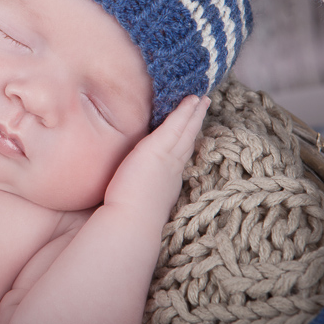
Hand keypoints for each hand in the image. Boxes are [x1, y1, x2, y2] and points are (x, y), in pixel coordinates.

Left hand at [104, 95, 209, 225]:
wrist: (128, 225)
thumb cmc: (125, 220)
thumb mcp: (134, 200)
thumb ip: (133, 191)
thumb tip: (120, 192)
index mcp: (165, 183)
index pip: (177, 157)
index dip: (185, 142)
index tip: (191, 131)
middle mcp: (172, 170)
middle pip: (187, 141)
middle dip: (195, 123)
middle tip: (204, 105)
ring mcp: (168, 160)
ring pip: (186, 131)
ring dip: (194, 113)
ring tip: (202, 98)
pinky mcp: (159, 149)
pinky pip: (176, 125)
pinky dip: (185, 112)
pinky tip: (192, 100)